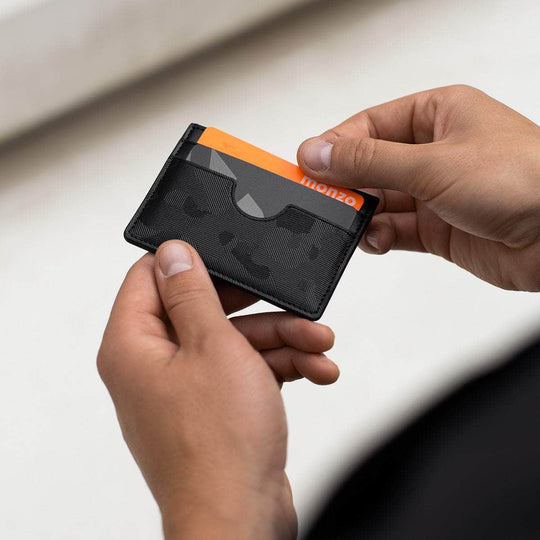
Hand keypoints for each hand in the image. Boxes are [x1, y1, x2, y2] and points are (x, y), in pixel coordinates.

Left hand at [97, 240, 337, 539]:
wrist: (241, 519)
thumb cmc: (218, 445)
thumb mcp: (213, 346)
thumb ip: (192, 294)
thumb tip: (173, 252)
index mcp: (134, 346)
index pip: (149, 278)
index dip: (189, 261)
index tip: (229, 255)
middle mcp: (154, 366)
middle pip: (204, 309)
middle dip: (257, 307)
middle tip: (290, 302)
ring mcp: (186, 389)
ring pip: (234, 341)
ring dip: (282, 340)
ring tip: (320, 346)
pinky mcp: (215, 408)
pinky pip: (245, 371)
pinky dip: (281, 368)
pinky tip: (317, 370)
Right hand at [297, 85, 539, 290]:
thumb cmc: (524, 180)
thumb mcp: (433, 164)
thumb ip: (370, 161)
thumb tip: (320, 153)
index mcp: (437, 115)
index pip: (370, 125)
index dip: (336, 145)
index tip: (308, 165)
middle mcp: (434, 152)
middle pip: (371, 165)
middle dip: (347, 184)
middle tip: (322, 198)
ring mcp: (435, 193)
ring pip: (380, 201)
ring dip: (362, 214)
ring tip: (350, 222)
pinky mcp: (438, 229)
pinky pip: (394, 230)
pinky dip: (379, 237)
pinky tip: (374, 239)